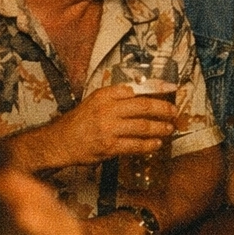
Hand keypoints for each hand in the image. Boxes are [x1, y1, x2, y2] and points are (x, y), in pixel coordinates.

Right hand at [35, 85, 176, 167]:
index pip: (136, 89)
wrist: (60, 142)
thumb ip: (116, 96)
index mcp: (104, 95)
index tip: (171, 88)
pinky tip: (156, 144)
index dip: (157, 88)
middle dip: (163, 109)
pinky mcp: (109, 146)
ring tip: (169, 128)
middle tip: (173, 111)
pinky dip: (148, 145)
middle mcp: (107, 110)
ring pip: (142, 127)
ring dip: (159, 128)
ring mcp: (108, 129)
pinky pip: (135, 145)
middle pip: (143, 107)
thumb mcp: (94, 101)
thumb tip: (140, 93)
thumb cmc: (79, 122)